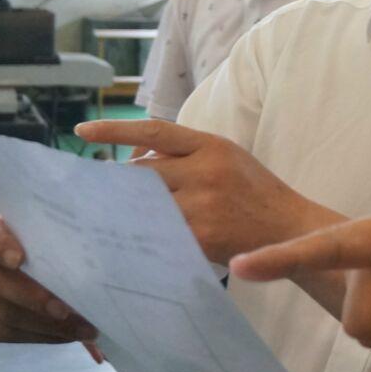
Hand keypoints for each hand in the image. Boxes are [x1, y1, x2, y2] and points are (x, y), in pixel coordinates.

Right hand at [0, 214, 96, 344]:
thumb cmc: (57, 244)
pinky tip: (65, 335)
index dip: (1, 245)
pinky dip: (37, 336)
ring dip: (43, 325)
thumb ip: (70, 241)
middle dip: (34, 299)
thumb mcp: (61, 235)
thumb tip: (108, 258)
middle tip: (67, 311)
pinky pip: (1, 333)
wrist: (44, 264)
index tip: (20, 259)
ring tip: (80, 329)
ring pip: (0, 312)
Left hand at [74, 119, 334, 264]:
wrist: (288, 229)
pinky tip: (128, 242)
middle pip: (142, 173)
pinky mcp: (201, 238)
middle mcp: (207, 171)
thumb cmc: (253, 192)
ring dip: (122, 212)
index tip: (82, 130)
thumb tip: (133, 162)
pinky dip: (142, 236)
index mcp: (213, 146)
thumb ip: (186, 156)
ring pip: (144, 205)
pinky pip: (159, 234)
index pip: (156, 132)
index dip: (116, 129)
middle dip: (114, 183)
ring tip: (100, 216)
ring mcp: (203, 206)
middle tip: (86, 191)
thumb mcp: (226, 159)